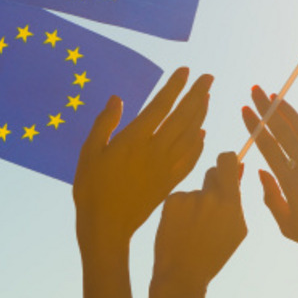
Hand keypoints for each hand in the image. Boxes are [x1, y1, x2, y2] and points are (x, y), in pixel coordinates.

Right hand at [75, 68, 212, 254]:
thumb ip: (104, 124)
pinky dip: (199, 143)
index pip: (160, 106)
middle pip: (183, 117)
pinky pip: (191, 159)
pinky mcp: (169, 182)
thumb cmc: (91, 189)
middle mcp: (155, 150)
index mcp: (134, 140)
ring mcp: (166, 167)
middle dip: (197, 95)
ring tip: (207, 99)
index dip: (174, 87)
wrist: (106, 226)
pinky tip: (202, 134)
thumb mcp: (88, 153)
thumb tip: (118, 98)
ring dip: (201, 115)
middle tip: (209, 78)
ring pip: (191, 136)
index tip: (186, 71)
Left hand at [152, 152, 246, 293]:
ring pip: (195, 190)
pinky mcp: (170, 202)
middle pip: (212, 172)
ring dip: (195, 202)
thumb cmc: (213, 254)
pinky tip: (180, 228)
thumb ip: (238, 197)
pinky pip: (179, 198)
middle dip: (213, 184)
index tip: (227, 166)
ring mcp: (188, 198)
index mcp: (230, 202)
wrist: (182, 273)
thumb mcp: (236, 228)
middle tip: (208, 207)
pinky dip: (180, 209)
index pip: (227, 160)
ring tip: (192, 228)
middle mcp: (209, 196)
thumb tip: (240, 167)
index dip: (227, 161)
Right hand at [243, 87, 297, 263]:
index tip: (244, 110)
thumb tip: (261, 172)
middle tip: (255, 90)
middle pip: (283, 133)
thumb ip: (271, 198)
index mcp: (290, 185)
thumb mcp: (287, 226)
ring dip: (289, 111)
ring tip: (276, 95)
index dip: (255, 127)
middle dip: (267, 110)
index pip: (268, 148)